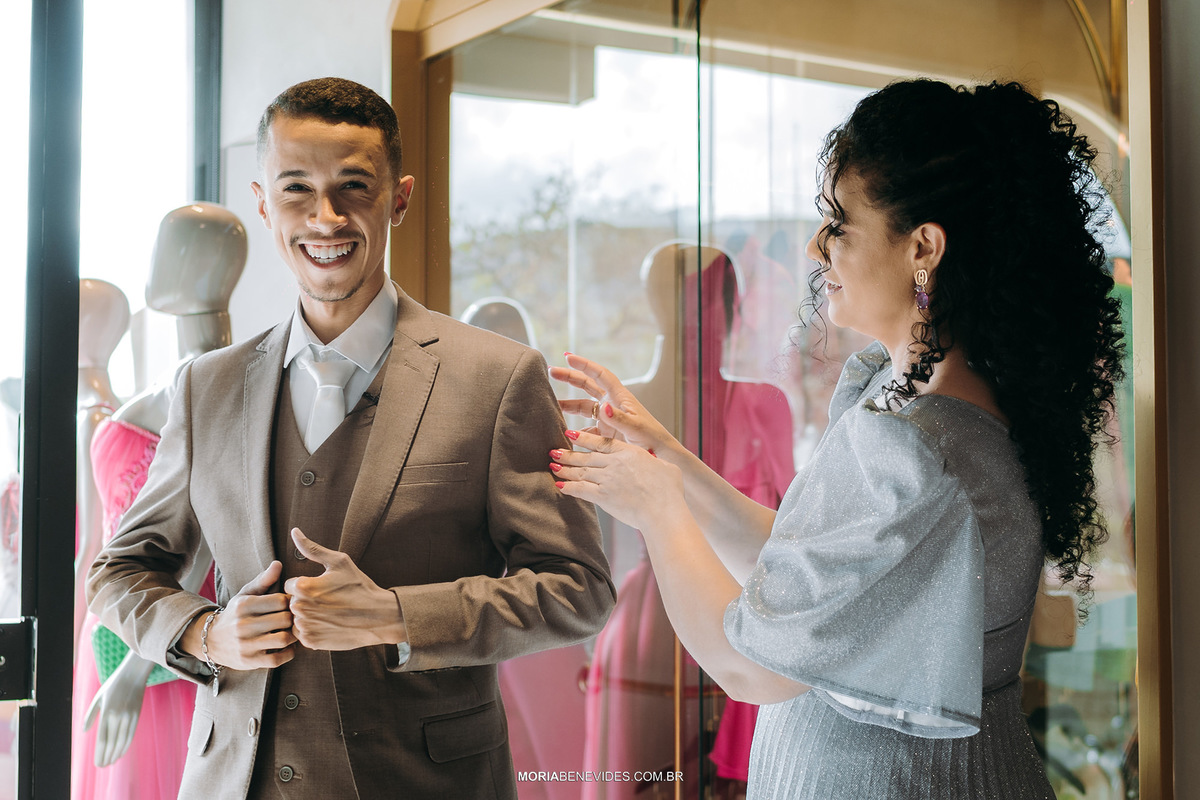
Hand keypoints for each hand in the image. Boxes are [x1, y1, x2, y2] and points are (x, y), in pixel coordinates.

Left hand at [83, 653, 153, 765]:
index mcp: (106, 713)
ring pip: (122, 741)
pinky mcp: (136, 715)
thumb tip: (85, 731)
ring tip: (112, 762)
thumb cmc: (113, 686)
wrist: (133, 675)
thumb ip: (90, 715)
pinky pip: (131, 735)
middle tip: (103, 766)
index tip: (98, 763)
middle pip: (112, 743)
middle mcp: (118, 717)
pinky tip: (121, 752)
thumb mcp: (98, 698)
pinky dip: (126, 746)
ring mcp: (129, 717)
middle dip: (107, 757)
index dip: (100, 753)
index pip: (102, 739)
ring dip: (117, 754)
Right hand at [182, 560, 295, 669]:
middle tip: (295, 619)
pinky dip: (288, 653)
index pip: (280, 600)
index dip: (290, 602)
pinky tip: (287, 647)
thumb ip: (263, 580)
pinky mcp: (249, 661)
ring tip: (292, 632)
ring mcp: (246, 645)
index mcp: (244, 605)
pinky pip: (278, 659)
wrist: (211, 640)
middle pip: (284, 619)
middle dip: (293, 619)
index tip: (290, 605)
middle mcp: (243, 625)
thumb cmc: (236, 614)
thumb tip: (278, 564)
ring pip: (283, 639)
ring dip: (293, 636)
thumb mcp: (245, 594)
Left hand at [283, 528, 405, 650]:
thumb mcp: (339, 562)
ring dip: (306, 616)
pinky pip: (302, 634)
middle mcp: (300, 607)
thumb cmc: (359, 587)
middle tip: (326, 601)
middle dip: (304, 601)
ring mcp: (305, 626)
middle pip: (291, 603)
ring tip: (327, 613)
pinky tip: (327, 624)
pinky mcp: (311, 642)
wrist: (379, 616)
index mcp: (302, 586)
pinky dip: (311, 630)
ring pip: (295, 620)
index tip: (321, 588)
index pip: (289, 585)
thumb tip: (294, 532)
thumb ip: (312, 548)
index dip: (305, 586)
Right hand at [550, 353, 673, 453]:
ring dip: (568, 404)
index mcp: (620, 397)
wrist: (660, 456)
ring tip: (550, 404)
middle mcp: (612, 404)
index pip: (600, 375)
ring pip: (584, 406)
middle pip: (588, 385)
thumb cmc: (652, 439)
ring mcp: (608, 418)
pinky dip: (575, 430)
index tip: (567, 357)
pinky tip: (563, 434)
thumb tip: (603, 406)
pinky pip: (586, 428)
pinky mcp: (605, 432)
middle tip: (551, 371)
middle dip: (570, 377)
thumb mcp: (635, 428)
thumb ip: (619, 418)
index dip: (584, 364)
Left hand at [551, 427, 686, 531]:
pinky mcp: (603, 497)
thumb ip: (654, 461)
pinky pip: (580, 490)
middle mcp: (614, 463)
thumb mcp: (666, 467)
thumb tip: (653, 460)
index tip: (570, 434)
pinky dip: (568, 488)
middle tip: (554, 451)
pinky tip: (559, 487)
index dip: (583, 438)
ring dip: (565, 469)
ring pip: (581, 472)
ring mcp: (607, 479)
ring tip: (553, 466)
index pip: (600, 442)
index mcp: (628, 453)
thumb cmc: (669, 490)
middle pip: (586, 456)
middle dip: (568, 454)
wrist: (663, 509)